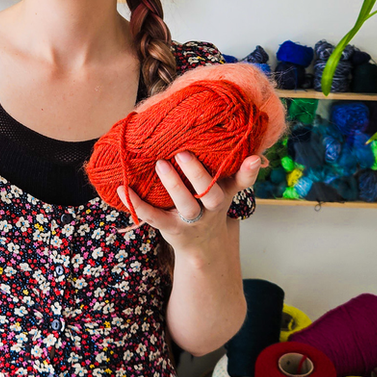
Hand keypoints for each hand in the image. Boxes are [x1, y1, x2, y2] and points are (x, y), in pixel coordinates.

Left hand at [116, 151, 261, 255]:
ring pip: (186, 205)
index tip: (253, 158)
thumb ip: (225, 165)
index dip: (249, 171)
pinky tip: (123, 188)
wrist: (203, 246)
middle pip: (211, 194)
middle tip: (183, 153)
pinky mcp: (171, 229)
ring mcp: (192, 220)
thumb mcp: (223, 187)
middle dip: (198, 174)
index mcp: (225, 192)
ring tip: (160, 164)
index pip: (242, 182)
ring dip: (173, 185)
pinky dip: (137, 203)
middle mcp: (211, 207)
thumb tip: (225, 131)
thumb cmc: (209, 204)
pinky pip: (154, 217)